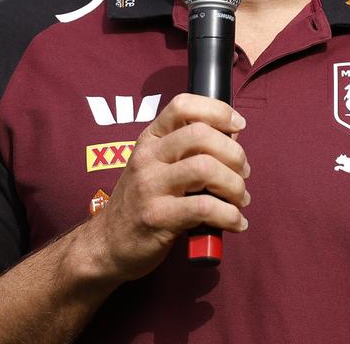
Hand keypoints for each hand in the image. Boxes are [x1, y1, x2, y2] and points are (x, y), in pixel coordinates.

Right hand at [81, 93, 249, 281]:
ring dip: (235, 185)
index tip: (239, 126)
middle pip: (201, 135)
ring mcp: (150, 187)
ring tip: (240, 199)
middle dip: (234, 154)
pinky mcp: (157, 218)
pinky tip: (236, 222)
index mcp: (150, 140)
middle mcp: (148, 158)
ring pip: (206, 169)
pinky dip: (230, 215)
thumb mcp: (155, 167)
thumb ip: (187, 152)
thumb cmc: (142, 203)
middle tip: (243, 173)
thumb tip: (233, 144)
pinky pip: (204, 208)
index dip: (218, 111)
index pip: (183, 105)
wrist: (107, 244)